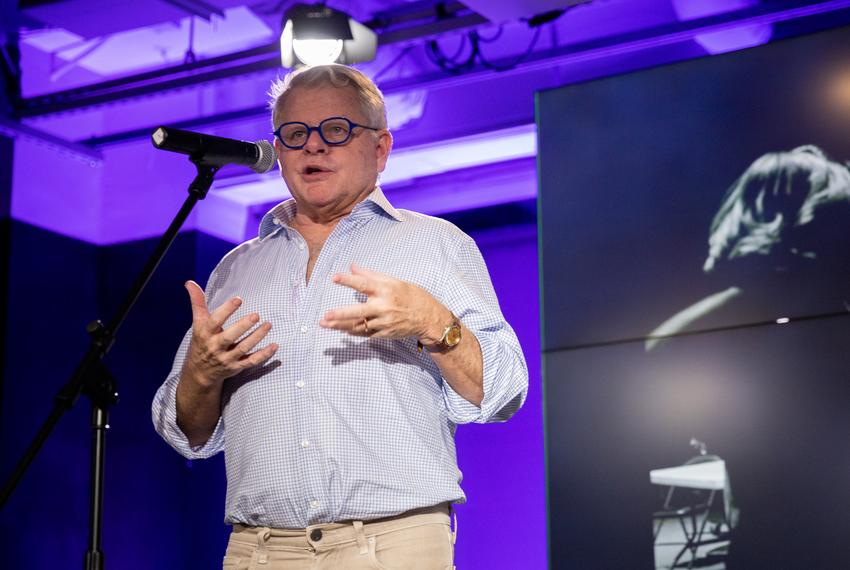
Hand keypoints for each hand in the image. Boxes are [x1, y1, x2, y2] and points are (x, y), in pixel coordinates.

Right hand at [182, 280, 277, 388]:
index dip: (226, 310)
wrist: (199, 373)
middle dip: (243, 326)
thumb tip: (190, 282)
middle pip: (230, 337)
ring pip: (244, 348)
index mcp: (205, 333)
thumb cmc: (201, 342)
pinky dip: (264, 354)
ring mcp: (227, 358)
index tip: (238, 299)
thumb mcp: (198, 323)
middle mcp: (215, 347)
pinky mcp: (237, 367)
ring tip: (268, 324)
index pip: (215, 321)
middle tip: (256, 315)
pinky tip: (274, 345)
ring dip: (257, 337)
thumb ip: (197, 303)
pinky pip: (252, 361)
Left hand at [319, 264, 449, 343]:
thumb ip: (371, 275)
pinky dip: (352, 332)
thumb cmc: (411, 295)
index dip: (348, 281)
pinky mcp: (384, 334)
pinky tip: (341, 330)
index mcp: (386, 290)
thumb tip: (352, 266)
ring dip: (340, 326)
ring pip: (359, 326)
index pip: (364, 284)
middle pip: (359, 311)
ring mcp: (384, 322)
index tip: (334, 278)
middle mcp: (384, 307)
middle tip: (326, 315)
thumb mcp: (394, 281)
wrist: (428, 317)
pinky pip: (365, 334)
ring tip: (325, 324)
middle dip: (341, 314)